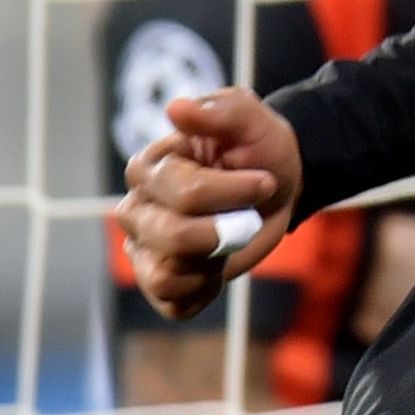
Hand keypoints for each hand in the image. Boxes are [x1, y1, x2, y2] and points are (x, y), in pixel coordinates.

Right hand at [115, 88, 302, 319]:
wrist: (279, 185)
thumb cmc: (259, 148)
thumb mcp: (251, 119)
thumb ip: (219, 112)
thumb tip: (176, 109)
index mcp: (148, 168)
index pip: (185, 193)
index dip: (233, 192)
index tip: (265, 180)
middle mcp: (135, 210)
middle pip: (171, 237)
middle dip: (225, 231)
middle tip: (247, 216)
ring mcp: (143, 249)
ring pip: (165, 277)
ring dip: (212, 262)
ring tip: (227, 238)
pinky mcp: (161, 283)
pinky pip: (175, 304)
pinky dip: (206, 289)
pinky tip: (218, 264)